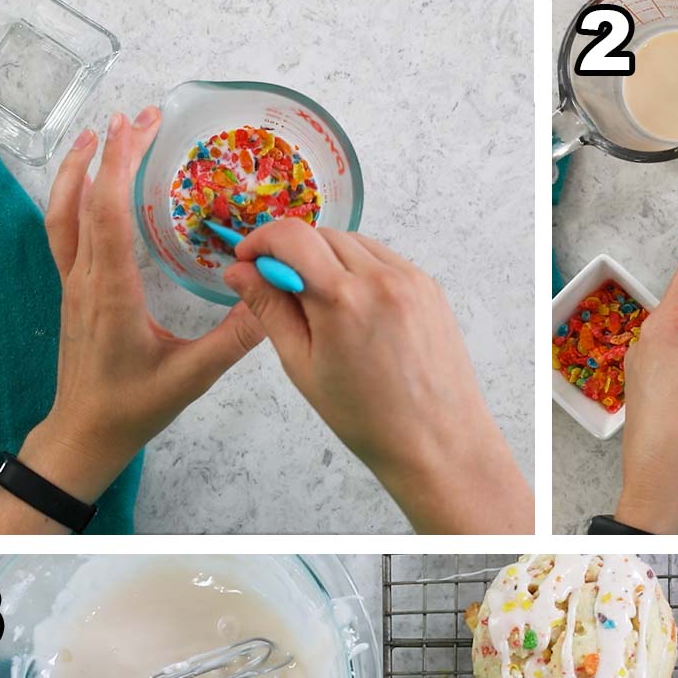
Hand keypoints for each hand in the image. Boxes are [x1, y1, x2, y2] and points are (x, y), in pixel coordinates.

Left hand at [38, 108, 263, 502]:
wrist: (86, 432)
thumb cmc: (134, 407)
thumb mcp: (192, 376)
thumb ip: (233, 339)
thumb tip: (270, 300)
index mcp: (112, 293)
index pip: (109, 214)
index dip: (120, 166)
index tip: (136, 128)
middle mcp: (87, 280)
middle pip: (83, 200)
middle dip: (108, 153)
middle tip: (136, 118)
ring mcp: (75, 284)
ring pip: (61, 212)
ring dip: (77, 169)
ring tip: (100, 135)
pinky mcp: (75, 292)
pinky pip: (64, 231)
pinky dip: (73, 197)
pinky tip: (90, 189)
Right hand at [224, 222, 532, 533]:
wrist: (436, 442)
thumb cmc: (368, 418)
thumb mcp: (303, 366)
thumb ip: (270, 310)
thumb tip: (240, 272)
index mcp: (343, 300)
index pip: (290, 237)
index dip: (261, 241)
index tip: (249, 259)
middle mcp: (381, 280)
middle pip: (322, 235)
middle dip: (293, 253)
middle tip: (282, 290)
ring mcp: (412, 281)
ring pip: (355, 244)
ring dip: (329, 259)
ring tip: (324, 306)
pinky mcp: (430, 288)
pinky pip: (385, 260)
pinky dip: (362, 271)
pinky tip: (358, 310)